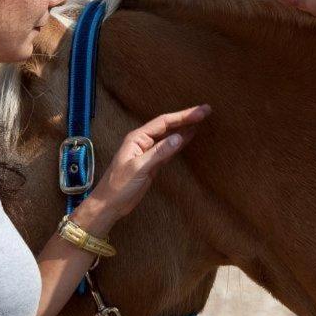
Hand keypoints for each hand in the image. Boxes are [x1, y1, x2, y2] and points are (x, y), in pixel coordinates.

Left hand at [96, 104, 210, 217]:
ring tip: (201, 120)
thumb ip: (159, 152)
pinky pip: (169, 149)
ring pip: (170, 136)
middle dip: (187, 118)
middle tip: (206, 111)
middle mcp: (143, 141)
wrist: (109, 205)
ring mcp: (148, 152)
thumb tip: (179, 137)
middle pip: (168, 126)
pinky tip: (189, 137)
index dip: (183, 116)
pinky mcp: (152, 163)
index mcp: (137, 138)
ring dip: (185, 128)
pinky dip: (180, 143)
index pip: (164, 122)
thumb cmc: (119, 185)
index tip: (201, 112)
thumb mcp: (139, 168)